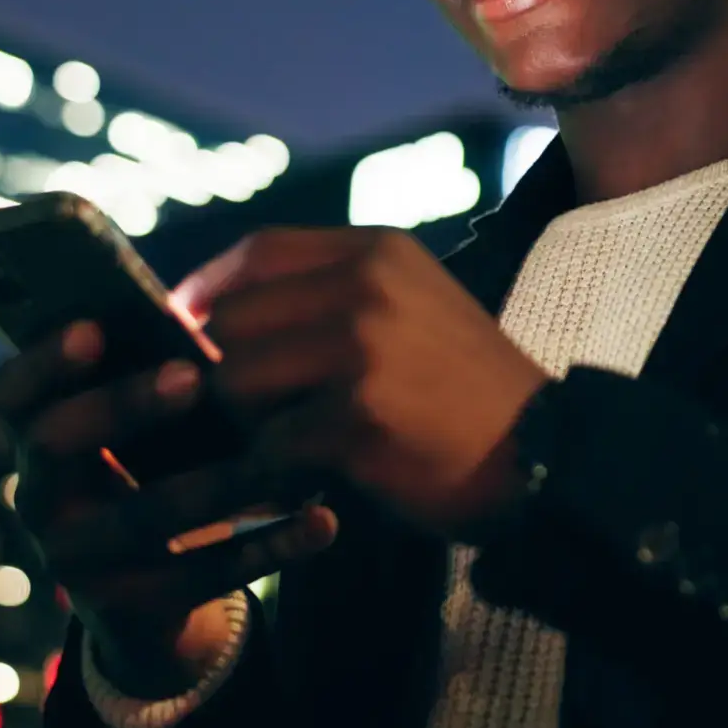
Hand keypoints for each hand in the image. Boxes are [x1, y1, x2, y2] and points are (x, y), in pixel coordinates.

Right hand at [0, 322, 337, 697]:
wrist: (155, 593)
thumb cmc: (160, 470)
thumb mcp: (145, 426)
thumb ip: (155, 374)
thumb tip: (202, 306)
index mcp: (40, 437)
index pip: (13, 395)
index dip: (43, 362)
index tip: (94, 328)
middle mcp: (39, 496)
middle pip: (56, 442)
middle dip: (121, 405)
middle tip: (192, 376)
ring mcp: (76, 558)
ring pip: (141, 515)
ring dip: (218, 482)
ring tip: (286, 453)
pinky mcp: (128, 609)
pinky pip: (200, 577)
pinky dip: (267, 547)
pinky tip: (324, 520)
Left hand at [175, 226, 549, 533]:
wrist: (543, 451)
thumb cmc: (466, 386)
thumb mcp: (413, 305)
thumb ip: (334, 293)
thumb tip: (217, 308)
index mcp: (380, 251)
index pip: (261, 250)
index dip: (209, 286)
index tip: (184, 322)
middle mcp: (367, 285)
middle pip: (234, 319)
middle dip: (229, 368)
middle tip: (254, 409)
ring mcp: (361, 347)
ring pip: (237, 379)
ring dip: (248, 422)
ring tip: (287, 441)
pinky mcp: (355, 415)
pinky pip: (269, 444)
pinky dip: (277, 469)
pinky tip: (308, 477)